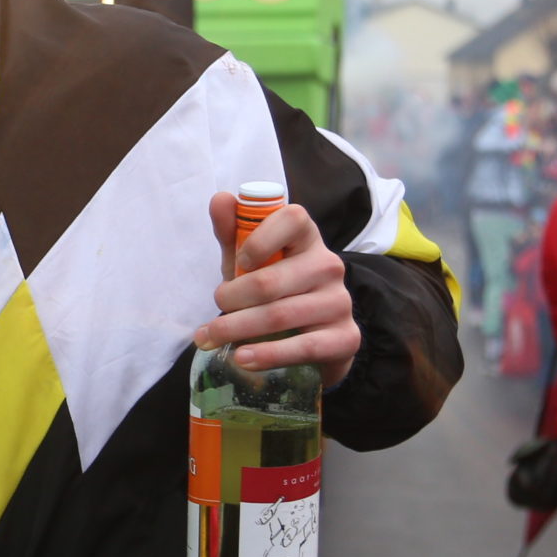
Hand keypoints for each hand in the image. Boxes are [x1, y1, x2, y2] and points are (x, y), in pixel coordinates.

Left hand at [194, 194, 359, 384]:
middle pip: (272, 280)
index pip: (293, 218)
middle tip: (214, 308)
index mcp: (307, 239)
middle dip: (231, 298)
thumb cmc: (275, 291)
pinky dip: (268, 354)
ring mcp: (340, 303)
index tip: (239, 261)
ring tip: (210, 338)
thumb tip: (221, 199)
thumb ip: (233, 232)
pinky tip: (243, 358)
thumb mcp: (250, 261)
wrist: (315, 339)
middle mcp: (329, 266)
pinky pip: (305, 347)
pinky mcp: (346, 338)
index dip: (261, 237)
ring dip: (238, 329)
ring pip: (281, 315)